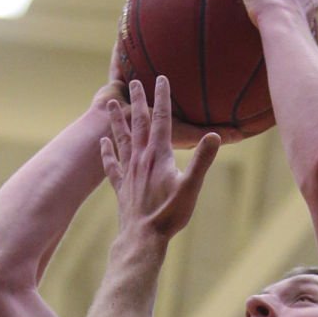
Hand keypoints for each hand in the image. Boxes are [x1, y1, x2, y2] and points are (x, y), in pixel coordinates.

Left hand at [101, 77, 218, 240]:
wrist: (142, 238)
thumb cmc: (169, 215)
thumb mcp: (191, 187)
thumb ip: (202, 160)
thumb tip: (215, 135)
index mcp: (158, 155)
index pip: (161, 120)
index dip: (162, 98)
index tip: (160, 78)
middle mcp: (141, 159)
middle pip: (138, 124)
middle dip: (138, 101)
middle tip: (134, 82)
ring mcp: (129, 172)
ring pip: (121, 140)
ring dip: (116, 121)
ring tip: (109, 105)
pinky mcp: (122, 187)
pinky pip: (112, 165)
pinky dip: (107, 152)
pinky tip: (103, 143)